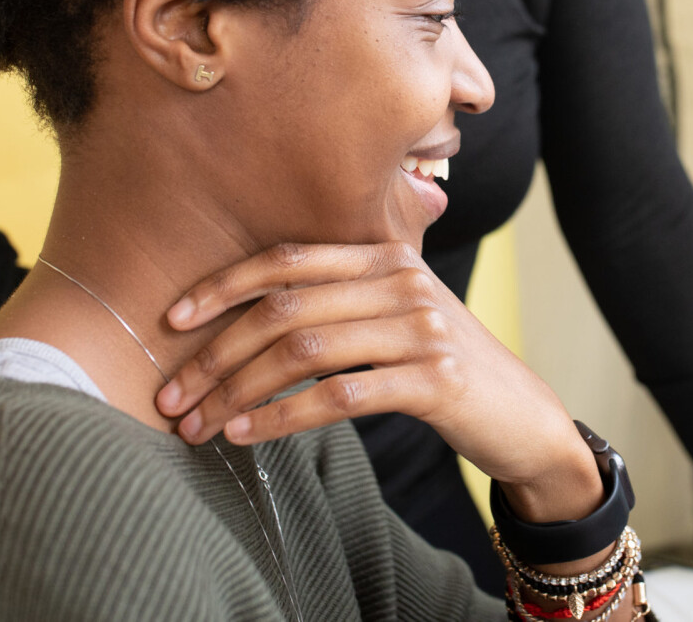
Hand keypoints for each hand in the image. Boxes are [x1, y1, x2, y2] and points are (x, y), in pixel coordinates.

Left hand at [155, 242, 602, 524]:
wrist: (521, 414)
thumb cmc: (441, 368)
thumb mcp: (397, 316)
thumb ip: (342, 300)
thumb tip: (246, 315)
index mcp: (387, 256)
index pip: (290, 258)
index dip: (225, 285)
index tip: (173, 319)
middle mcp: (403, 282)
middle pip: (286, 308)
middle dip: (216, 352)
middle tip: (171, 393)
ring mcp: (421, 329)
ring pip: (304, 351)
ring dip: (238, 391)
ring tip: (198, 423)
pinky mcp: (433, 380)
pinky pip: (338, 396)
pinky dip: (282, 417)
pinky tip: (247, 435)